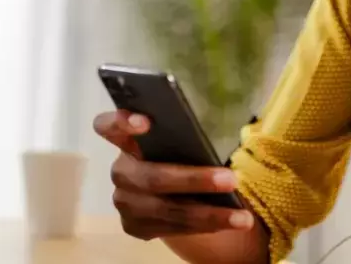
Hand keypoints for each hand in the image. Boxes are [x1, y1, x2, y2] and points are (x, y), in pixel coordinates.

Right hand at [92, 110, 256, 239]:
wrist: (177, 194)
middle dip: (193, 180)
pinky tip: (231, 222)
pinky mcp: (134, 227)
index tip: (146, 123)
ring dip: (209, 213)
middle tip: (230, 179)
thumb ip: (184, 139)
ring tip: (242, 216)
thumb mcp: (181, 143)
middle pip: (151, 177)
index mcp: (127, 139)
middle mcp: (121, 171)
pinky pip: (172, 229)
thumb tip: (211, 141)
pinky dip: (205, 226)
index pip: (108, 126)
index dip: (121, 122)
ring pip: (166, 210)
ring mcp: (125, 202)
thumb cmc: (182, 156)